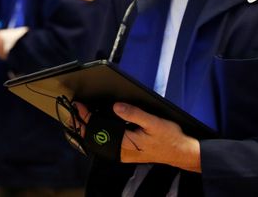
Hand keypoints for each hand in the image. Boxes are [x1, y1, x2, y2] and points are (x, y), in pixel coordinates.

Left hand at [74, 102, 200, 171]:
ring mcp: (124, 152)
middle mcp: (122, 151)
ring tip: (84, 113)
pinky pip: (109, 142)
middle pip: (96, 137)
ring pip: (101, 140)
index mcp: (125, 144)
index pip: (98, 130)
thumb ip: (134, 114)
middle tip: (76, 107)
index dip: (86, 117)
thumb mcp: (153, 122)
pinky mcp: (127, 151)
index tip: (78, 105)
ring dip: (92, 127)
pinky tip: (101, 122)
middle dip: (84, 123)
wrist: (181, 152)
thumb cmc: (169, 138)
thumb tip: (116, 106)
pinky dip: (102, 131)